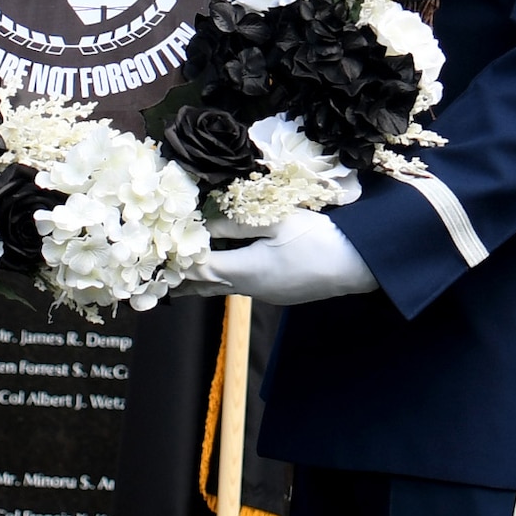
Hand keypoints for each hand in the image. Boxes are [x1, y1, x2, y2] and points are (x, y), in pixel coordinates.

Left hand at [175, 209, 378, 306]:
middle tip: (158, 276)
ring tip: (181, 277)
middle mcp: (251, 288)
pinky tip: (225, 269)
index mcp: (247, 271)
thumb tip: (206, 226)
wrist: (357, 265)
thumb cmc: (318, 238)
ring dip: (204, 281)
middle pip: (207, 285)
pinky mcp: (279, 293)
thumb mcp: (277, 221)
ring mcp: (266, 294)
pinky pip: (243, 286)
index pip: (200, 269)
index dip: (177, 262)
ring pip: (225, 288)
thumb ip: (237, 224)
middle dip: (182, 280)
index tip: (159, 253)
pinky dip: (225, 278)